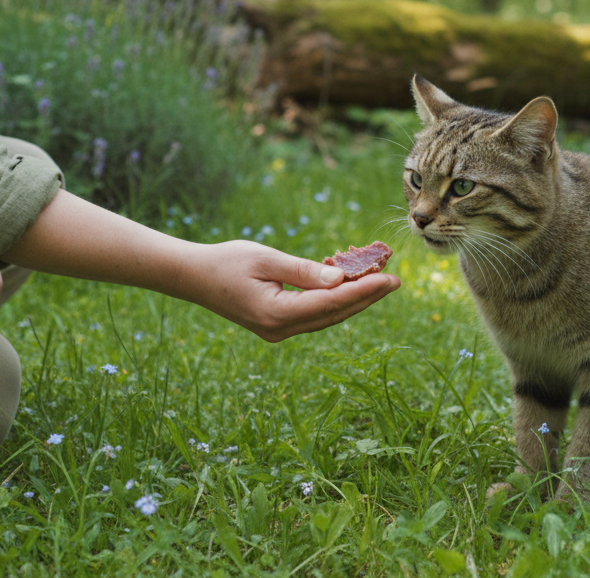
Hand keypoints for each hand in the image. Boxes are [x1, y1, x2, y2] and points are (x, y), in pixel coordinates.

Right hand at [179, 240, 399, 342]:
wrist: (193, 277)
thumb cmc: (226, 261)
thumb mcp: (266, 259)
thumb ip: (304, 270)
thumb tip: (340, 279)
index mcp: (277, 314)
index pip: (331, 303)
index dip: (364, 290)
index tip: (390, 277)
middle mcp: (280, 329)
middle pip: (335, 314)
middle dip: (367, 296)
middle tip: (396, 279)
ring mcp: (279, 331)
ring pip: (327, 316)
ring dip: (353, 298)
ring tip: (379, 278)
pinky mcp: (277, 324)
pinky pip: (314, 313)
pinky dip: (333, 299)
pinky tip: (348, 282)